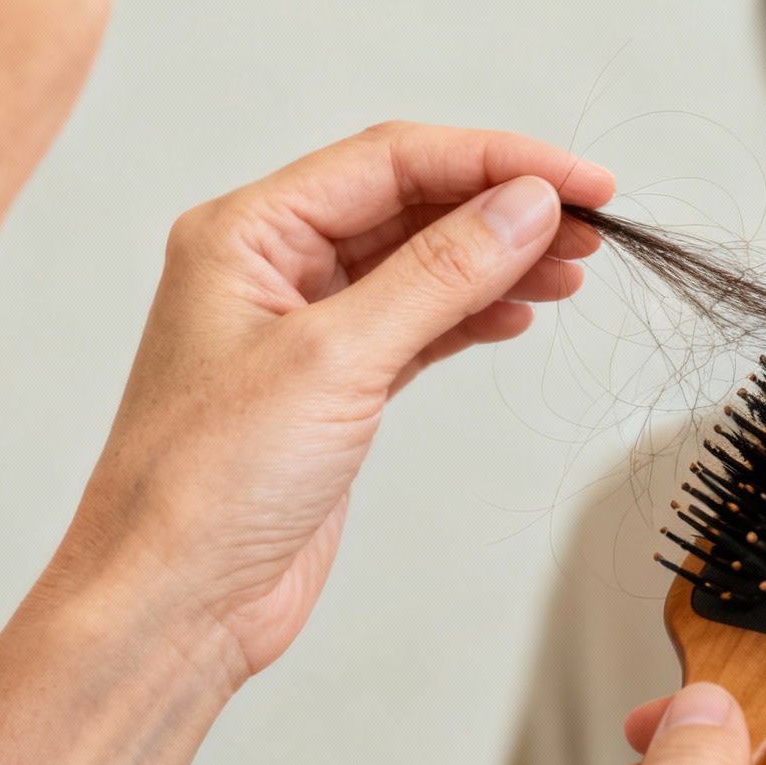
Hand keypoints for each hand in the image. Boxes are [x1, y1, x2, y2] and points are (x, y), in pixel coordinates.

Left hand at [0, 122, 610, 764]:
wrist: (174, 604)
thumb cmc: (205, 486)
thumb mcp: (335, 361)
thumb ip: (438, 274)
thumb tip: (522, 206)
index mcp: (246, 232)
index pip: (390, 160)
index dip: (493, 160)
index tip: (576, 181)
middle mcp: (270, 266)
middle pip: (410, 203)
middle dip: (502, 206)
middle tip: (592, 222)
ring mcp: (303, 327)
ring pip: (421, 262)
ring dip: (498, 257)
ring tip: (575, 264)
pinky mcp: (333, 386)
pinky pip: (418, 321)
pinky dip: (473, 311)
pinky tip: (522, 308)